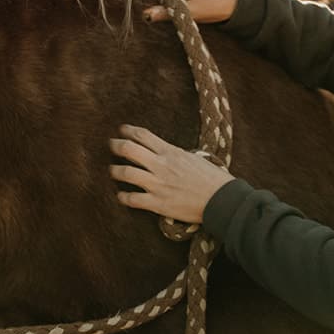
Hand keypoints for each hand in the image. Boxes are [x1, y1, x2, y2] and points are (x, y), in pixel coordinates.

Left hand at [110, 124, 234, 223]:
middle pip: (129, 149)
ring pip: (126, 173)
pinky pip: (133, 199)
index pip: (143, 135)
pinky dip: (123, 197)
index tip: (121, 130)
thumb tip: (167, 153)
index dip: (128, 131)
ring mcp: (158, 184)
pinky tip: (121, 196)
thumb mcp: (194, 158)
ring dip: (115, 171)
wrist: (222, 200)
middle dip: (116, 146)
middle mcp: (161, 165)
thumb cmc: (212, 179)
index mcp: (171, 152)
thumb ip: (176, 154)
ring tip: (112, 170)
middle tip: (111, 146)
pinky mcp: (158, 203)